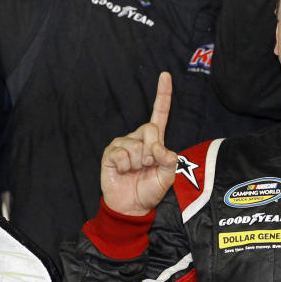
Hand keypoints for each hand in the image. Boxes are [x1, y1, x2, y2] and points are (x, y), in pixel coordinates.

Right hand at [100, 72, 177, 216]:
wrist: (131, 206)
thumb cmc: (149, 190)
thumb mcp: (167, 177)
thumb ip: (169, 162)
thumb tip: (162, 149)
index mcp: (154, 140)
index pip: (159, 113)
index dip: (163, 94)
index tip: (165, 75)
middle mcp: (138, 137)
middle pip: (150, 128)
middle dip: (152, 151)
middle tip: (147, 165)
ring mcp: (123, 143)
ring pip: (136, 145)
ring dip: (139, 162)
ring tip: (135, 171)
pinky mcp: (111, 152)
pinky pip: (122, 153)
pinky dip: (126, 166)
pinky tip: (124, 172)